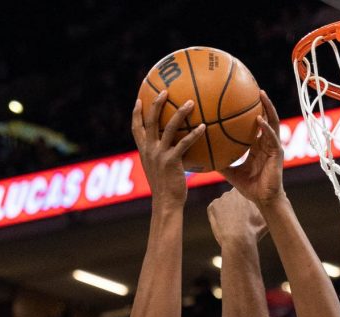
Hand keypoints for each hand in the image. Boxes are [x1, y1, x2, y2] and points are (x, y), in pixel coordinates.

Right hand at [132, 91, 205, 207]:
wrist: (166, 204)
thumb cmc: (166, 190)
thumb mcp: (159, 171)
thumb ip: (162, 158)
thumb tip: (174, 149)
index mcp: (144, 152)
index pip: (136, 129)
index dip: (136, 113)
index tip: (139, 100)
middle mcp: (149, 151)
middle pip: (150, 121)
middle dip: (156, 104)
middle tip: (164, 90)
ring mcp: (160, 155)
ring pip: (168, 128)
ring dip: (179, 113)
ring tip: (190, 102)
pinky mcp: (172, 161)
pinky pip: (184, 143)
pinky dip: (194, 134)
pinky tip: (204, 126)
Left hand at [207, 188, 267, 248]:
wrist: (238, 238)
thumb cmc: (254, 229)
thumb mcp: (264, 217)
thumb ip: (266, 208)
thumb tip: (272, 205)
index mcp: (245, 192)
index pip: (244, 196)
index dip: (245, 206)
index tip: (247, 215)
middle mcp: (232, 191)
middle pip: (233, 200)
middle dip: (236, 208)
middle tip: (240, 221)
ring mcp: (221, 198)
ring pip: (224, 206)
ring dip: (227, 213)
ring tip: (232, 226)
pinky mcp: (212, 207)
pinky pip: (214, 212)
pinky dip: (218, 219)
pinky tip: (224, 227)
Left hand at [222, 91, 284, 207]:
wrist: (263, 200)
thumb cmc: (250, 187)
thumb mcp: (231, 173)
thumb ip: (220, 163)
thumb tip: (203, 158)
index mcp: (257, 146)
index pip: (256, 125)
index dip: (252, 111)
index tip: (244, 98)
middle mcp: (267, 143)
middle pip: (267, 117)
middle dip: (262, 103)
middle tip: (255, 88)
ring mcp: (273, 146)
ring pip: (273, 122)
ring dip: (268, 108)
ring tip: (261, 95)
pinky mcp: (277, 153)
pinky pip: (272, 138)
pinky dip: (266, 128)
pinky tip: (259, 121)